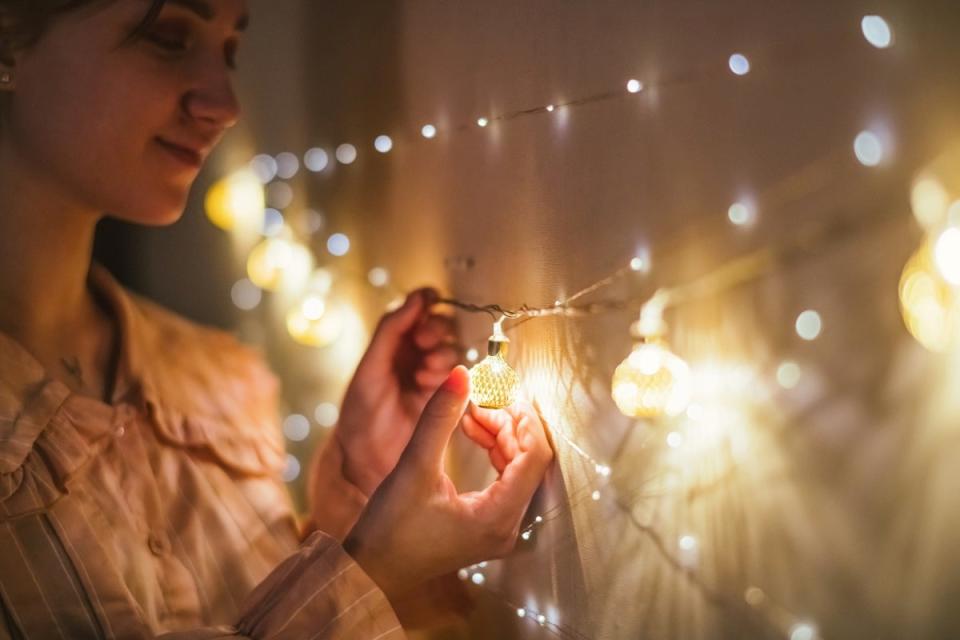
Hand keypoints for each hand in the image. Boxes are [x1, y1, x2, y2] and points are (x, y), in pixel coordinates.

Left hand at [334, 288, 459, 495]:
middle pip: (437, 326)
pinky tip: (429, 382)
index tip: (429, 298)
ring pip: (449, 348)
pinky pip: (457, 373)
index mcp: (389, 344)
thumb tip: (415, 298)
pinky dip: (448, 372)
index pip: (413, 311)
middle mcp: (411, 356)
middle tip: (423, 341)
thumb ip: (391, 331)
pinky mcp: (444, 396)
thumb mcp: (370, 368)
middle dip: (434, 328)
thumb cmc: (361, 416)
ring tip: (424, 371)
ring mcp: (429, 376)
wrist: (368, 462)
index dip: (424, 301)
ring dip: (440, 353)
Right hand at [343, 366, 553, 601]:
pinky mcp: (487, 525)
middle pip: (530, 461)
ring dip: (501, 435)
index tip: (505, 392)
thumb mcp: (414, 466)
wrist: (371, 570)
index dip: (524, 418)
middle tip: (482, 397)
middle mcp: (506, 527)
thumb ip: (439, 418)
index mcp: (497, 517)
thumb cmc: (389, 528)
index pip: (535, 457)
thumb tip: (462, 374)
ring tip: (472, 411)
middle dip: (509, 423)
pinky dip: (493, 451)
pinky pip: (505, 479)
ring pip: (518, 468)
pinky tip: (471, 431)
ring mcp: (499, 528)